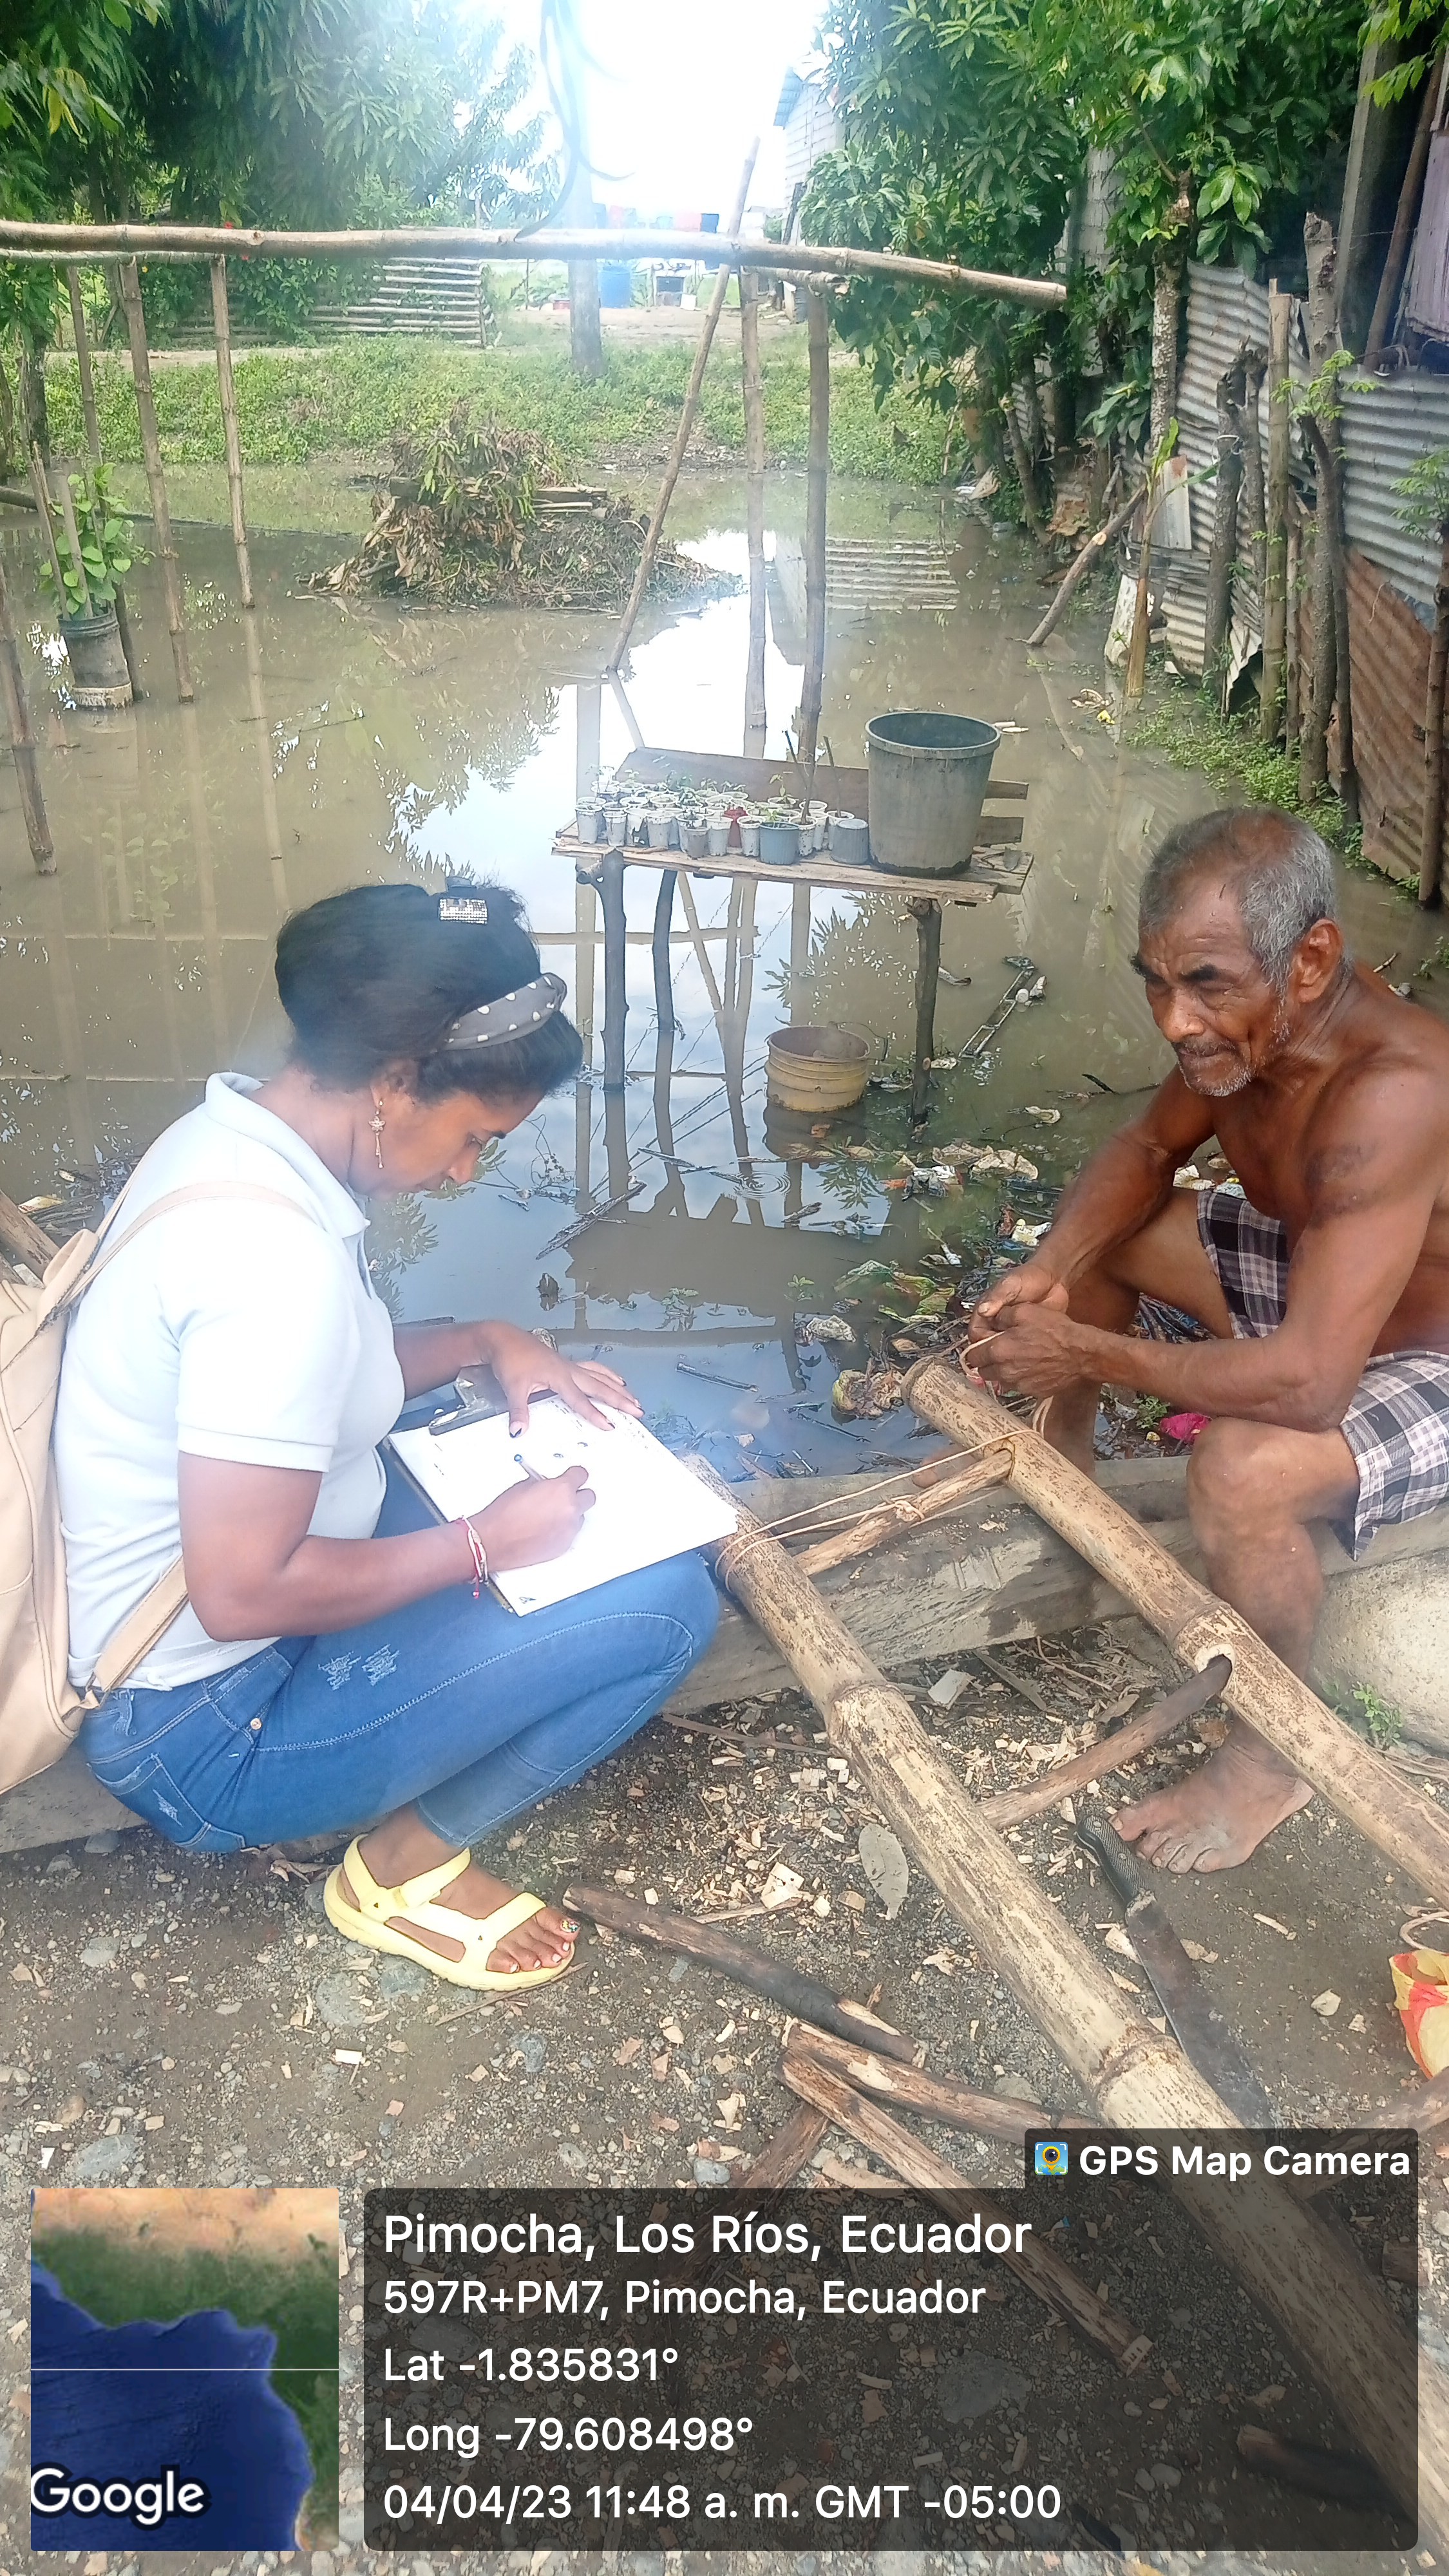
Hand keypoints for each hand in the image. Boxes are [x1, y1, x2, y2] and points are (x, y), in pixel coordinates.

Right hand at [476, 1465, 594, 1568]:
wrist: (494, 1540)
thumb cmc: (504, 1515)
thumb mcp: (523, 1486)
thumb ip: (543, 1483)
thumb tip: (547, 1485)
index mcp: (561, 1489)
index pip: (581, 1475)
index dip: (575, 1475)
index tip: (572, 1476)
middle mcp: (570, 1509)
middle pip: (589, 1497)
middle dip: (577, 1495)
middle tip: (564, 1496)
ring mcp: (569, 1529)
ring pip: (580, 1517)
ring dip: (569, 1514)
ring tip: (549, 1516)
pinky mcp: (564, 1545)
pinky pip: (570, 1533)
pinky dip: (562, 1530)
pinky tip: (545, 1529)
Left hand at [480, 1322, 641, 1432]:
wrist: (504, 1339)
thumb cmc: (510, 1360)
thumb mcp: (512, 1387)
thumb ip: (519, 1410)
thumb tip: (519, 1431)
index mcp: (559, 1376)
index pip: (580, 1400)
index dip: (595, 1413)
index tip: (609, 1425)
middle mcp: (569, 1370)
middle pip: (600, 1387)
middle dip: (620, 1400)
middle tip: (637, 1411)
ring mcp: (570, 1366)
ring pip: (601, 1377)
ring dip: (618, 1388)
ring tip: (634, 1399)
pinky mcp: (567, 1364)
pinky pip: (594, 1369)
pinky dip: (607, 1374)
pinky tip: (616, 1379)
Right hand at [967, 1257, 1068, 1350]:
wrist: (1055, 1279)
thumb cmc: (1030, 1277)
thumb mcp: (1012, 1284)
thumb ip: (997, 1296)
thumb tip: (982, 1311)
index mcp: (986, 1310)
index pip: (976, 1332)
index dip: (981, 1342)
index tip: (994, 1347)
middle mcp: (995, 1323)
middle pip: (986, 1345)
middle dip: (994, 1352)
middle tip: (1009, 1355)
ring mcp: (1011, 1331)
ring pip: (1003, 1350)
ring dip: (1009, 1354)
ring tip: (1022, 1354)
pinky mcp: (1025, 1337)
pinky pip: (1019, 1350)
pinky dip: (1023, 1353)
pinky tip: (1032, 1353)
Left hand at [974, 1299, 1092, 1399]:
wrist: (1080, 1354)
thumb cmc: (1055, 1331)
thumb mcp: (1025, 1311)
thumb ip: (1000, 1316)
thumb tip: (988, 1318)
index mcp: (998, 1350)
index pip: (972, 1355)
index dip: (976, 1348)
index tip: (983, 1343)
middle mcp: (1004, 1371)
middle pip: (983, 1370)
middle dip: (987, 1361)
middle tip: (1000, 1350)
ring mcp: (1018, 1384)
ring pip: (1000, 1379)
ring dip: (1003, 1370)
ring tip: (1017, 1357)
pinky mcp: (1031, 1392)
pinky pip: (1017, 1385)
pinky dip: (1019, 1377)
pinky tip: (1031, 1366)